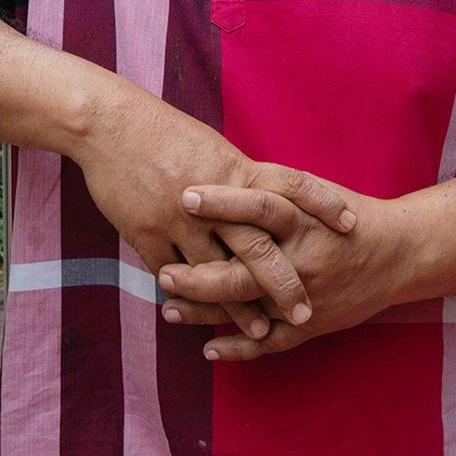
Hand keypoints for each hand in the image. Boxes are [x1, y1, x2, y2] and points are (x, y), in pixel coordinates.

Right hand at [74, 85, 355, 336]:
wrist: (104, 124)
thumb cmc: (157, 131)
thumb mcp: (207, 146)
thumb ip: (237, 177)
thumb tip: (265, 198)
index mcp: (232, 170)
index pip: (290, 185)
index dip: (322, 204)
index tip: (350, 225)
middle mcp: (212, 199)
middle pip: (257, 249)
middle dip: (283, 285)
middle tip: (305, 313)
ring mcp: (177, 220)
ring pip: (216, 274)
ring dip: (239, 308)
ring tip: (259, 331)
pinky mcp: (145, 234)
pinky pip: (172, 275)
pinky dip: (189, 298)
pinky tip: (200, 316)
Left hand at [159, 182, 397, 360]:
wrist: (400, 254)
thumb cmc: (342, 215)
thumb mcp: (310, 192)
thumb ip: (266, 188)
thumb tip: (209, 169)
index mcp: (303, 221)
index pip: (259, 208)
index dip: (222, 202)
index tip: (184, 196)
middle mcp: (304, 260)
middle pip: (246, 270)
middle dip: (201, 275)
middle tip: (164, 273)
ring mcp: (307, 297)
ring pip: (250, 310)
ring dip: (206, 313)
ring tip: (168, 309)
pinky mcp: (312, 324)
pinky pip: (273, 343)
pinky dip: (240, 348)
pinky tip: (208, 348)